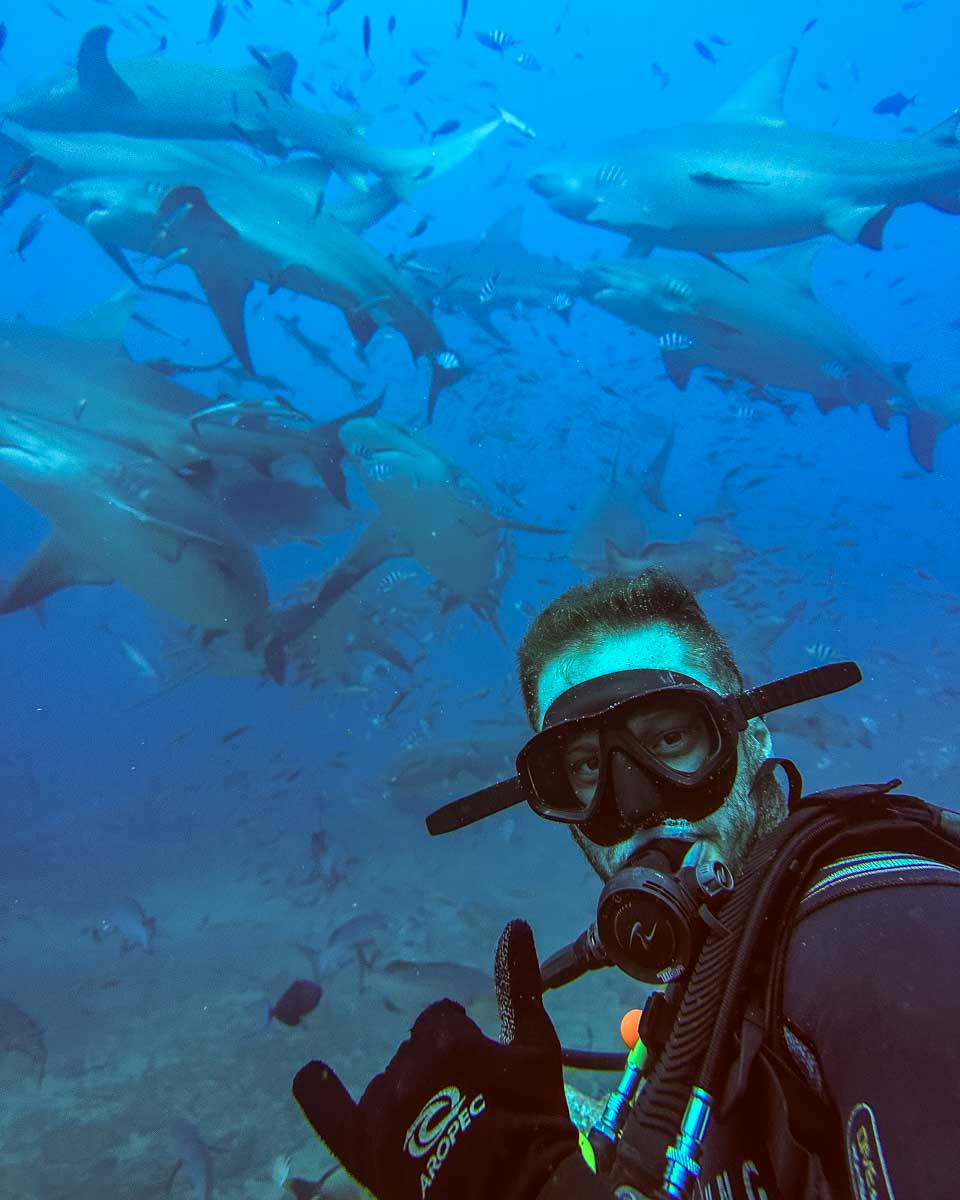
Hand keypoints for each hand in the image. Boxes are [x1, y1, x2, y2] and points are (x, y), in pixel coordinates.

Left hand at [292, 920, 579, 1199]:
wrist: (517, 1188)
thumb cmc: (532, 1116)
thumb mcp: (536, 1045)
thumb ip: (520, 984)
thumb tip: (514, 923)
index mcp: (446, 1040)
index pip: (440, 1021)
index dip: (460, 1044)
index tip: (479, 1070)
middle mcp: (408, 1068)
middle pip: (413, 1052)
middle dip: (436, 1069)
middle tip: (466, 1103)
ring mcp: (384, 1109)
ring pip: (387, 1082)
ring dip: (407, 1092)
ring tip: (438, 1122)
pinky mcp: (367, 1149)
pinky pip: (330, 1112)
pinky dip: (317, 1092)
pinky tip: (307, 1074)